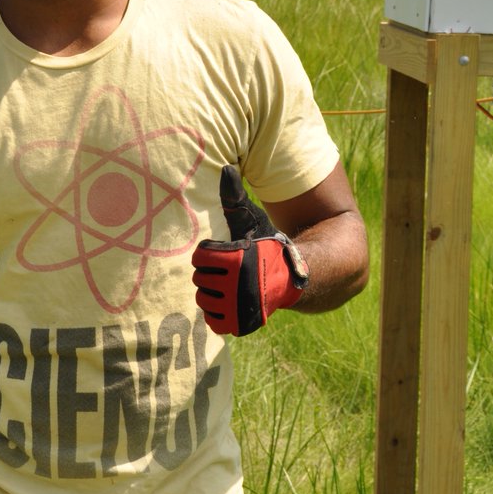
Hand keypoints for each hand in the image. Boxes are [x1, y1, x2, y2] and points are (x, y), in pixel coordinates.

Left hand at [191, 166, 308, 335]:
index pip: (200, 258)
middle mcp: (238, 287)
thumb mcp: (251, 220)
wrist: (292, 278)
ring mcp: (239, 309)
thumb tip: (226, 167)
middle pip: (200, 280)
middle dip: (211, 274)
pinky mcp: (240, 326)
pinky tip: (231, 302)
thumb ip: (234, 197)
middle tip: (229, 271)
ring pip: (204, 301)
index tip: (226, 253)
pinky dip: (219, 313)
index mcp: (235, 260)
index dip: (210, 254)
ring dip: (214, 294)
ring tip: (230, 286)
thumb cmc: (267, 245)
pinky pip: (213, 320)